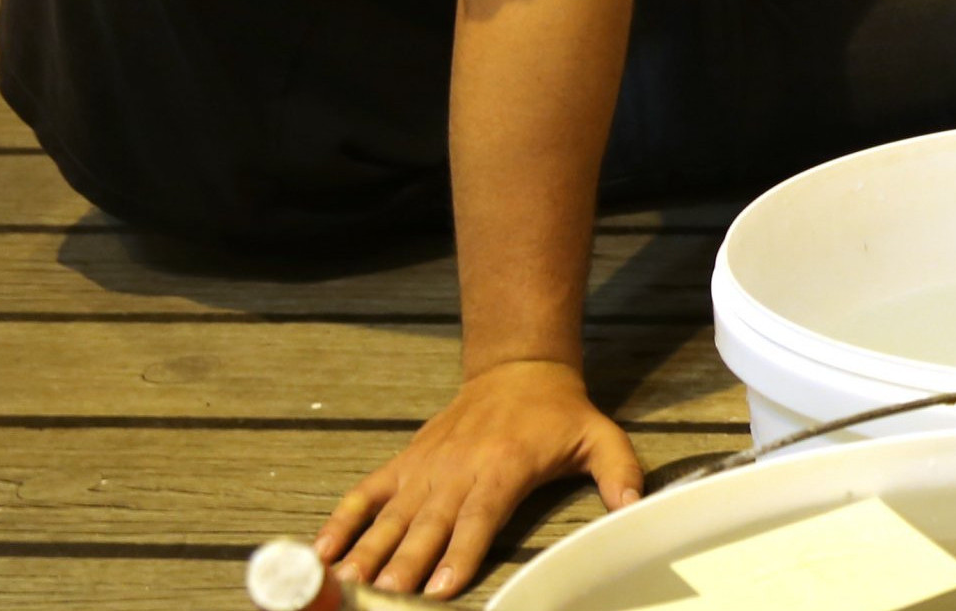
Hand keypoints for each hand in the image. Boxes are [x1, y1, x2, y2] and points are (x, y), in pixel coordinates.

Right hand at [313, 359, 641, 598]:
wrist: (518, 367)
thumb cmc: (558, 412)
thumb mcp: (598, 436)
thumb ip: (619, 472)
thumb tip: (634, 506)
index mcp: (503, 469)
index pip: (477, 520)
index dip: (458, 555)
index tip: (436, 589)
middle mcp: (459, 470)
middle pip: (427, 525)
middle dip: (404, 564)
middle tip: (381, 596)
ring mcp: (428, 466)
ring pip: (391, 514)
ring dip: (367, 550)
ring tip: (344, 582)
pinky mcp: (408, 461)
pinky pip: (368, 492)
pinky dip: (343, 519)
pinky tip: (322, 549)